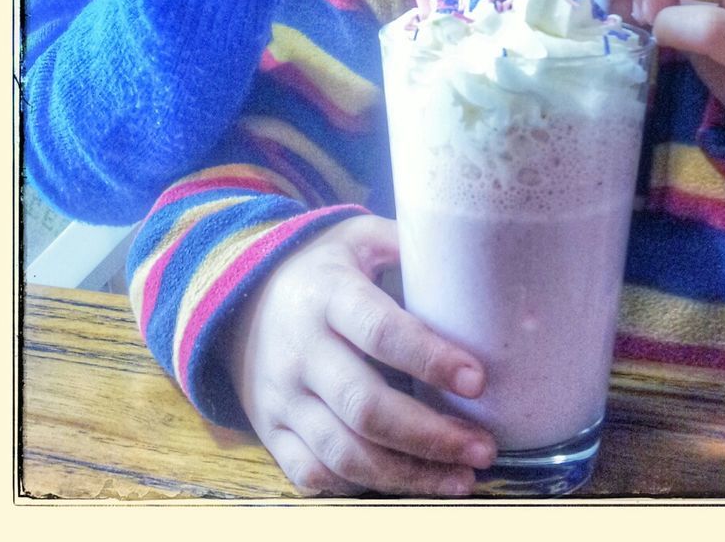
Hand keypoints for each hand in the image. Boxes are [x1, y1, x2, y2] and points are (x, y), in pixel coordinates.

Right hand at [228, 215, 496, 496]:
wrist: (241, 298)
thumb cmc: (323, 268)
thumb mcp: (358, 238)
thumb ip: (406, 243)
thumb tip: (471, 251)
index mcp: (328, 296)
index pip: (381, 332)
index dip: (431, 359)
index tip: (478, 381)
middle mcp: (301, 351)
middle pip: (365, 407)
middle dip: (430, 436)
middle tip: (483, 448)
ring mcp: (283, 397)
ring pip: (344, 453)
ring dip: (408, 474)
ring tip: (462, 478)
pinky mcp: (271, 431)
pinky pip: (314, 474)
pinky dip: (360, 487)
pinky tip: (404, 482)